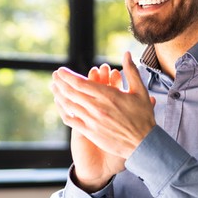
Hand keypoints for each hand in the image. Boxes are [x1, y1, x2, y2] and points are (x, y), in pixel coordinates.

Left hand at [51, 52, 156, 190]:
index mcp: (108, 96)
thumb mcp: (140, 91)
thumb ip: (131, 71)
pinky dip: (63, 111)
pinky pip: (71, 120)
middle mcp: (97, 108)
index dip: (68, 76)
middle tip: (54, 76)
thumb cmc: (143, 116)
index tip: (61, 71)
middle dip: (61, 82)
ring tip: (54, 87)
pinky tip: (60, 105)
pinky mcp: (90, 132)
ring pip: (69, 105)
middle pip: (72, 93)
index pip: (81, 83)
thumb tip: (127, 53)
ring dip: (59, 95)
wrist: (144, 143)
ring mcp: (92, 121)